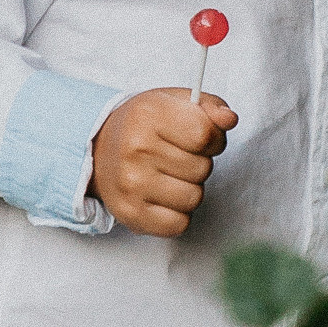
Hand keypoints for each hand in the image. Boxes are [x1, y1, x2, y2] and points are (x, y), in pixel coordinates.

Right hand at [89, 88, 238, 237]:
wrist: (99, 149)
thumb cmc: (143, 126)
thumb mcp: (174, 102)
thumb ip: (209, 107)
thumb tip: (229, 119)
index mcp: (149, 114)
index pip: (205, 134)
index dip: (213, 139)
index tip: (201, 139)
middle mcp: (136, 149)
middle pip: (202, 168)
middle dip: (197, 163)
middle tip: (176, 156)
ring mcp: (132, 185)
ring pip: (194, 198)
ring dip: (189, 188)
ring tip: (169, 176)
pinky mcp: (131, 214)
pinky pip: (179, 224)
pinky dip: (177, 213)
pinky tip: (162, 196)